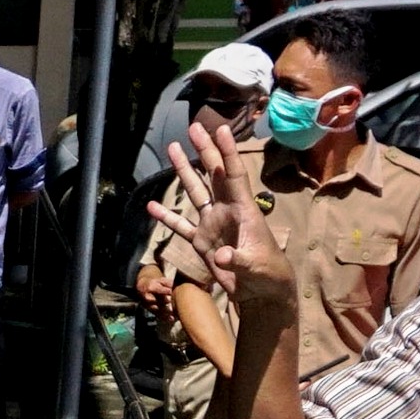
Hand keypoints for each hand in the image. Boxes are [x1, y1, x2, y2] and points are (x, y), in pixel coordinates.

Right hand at [145, 113, 290, 309]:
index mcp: (244, 209)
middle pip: (213, 174)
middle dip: (204, 150)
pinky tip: (152, 207)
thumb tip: (219, 256)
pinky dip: (167, 217)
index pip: (235, 175)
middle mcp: (226, 210)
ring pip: (195, 192)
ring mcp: (212, 224)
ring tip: (172, 149)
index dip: (228, 153)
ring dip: (184, 171)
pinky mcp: (202, 242)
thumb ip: (237, 259)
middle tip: (194, 127)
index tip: (221, 130)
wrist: (261, 291)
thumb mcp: (255, 266)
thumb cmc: (267, 273)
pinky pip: (181, 226)